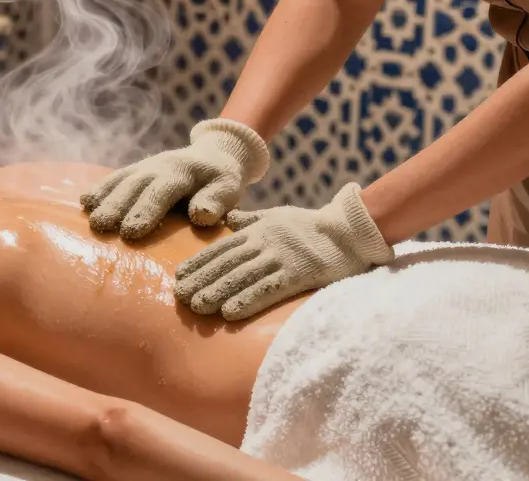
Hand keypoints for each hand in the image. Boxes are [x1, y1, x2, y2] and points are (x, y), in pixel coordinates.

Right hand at [80, 119, 270, 239]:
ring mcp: (145, 165)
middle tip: (101, 226)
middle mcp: (160, 165)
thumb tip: (200, 215)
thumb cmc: (222, 181)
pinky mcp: (136, 169)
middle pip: (135, 185)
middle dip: (117, 205)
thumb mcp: (230, 188)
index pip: (163, 190)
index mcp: (185, 171)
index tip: (131, 232)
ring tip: (89, 217)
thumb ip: (217, 201)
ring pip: (122, 180)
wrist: (214, 155)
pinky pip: (116, 176)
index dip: (146, 210)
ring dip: (104, 198)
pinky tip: (83, 202)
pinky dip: (100, 188)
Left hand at [174, 184, 392, 320]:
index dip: (199, 263)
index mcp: (258, 230)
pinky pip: (269, 288)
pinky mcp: (299, 274)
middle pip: (228, 263)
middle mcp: (265, 243)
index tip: (179, 277)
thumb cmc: (310, 225)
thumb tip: (228, 218)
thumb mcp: (276, 215)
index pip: (222, 248)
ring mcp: (282, 258)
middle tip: (179, 296)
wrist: (349, 230)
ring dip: (218, 292)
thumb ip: (250, 219)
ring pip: (243, 277)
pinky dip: (248, 300)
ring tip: (197, 307)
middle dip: (202, 280)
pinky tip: (230, 313)